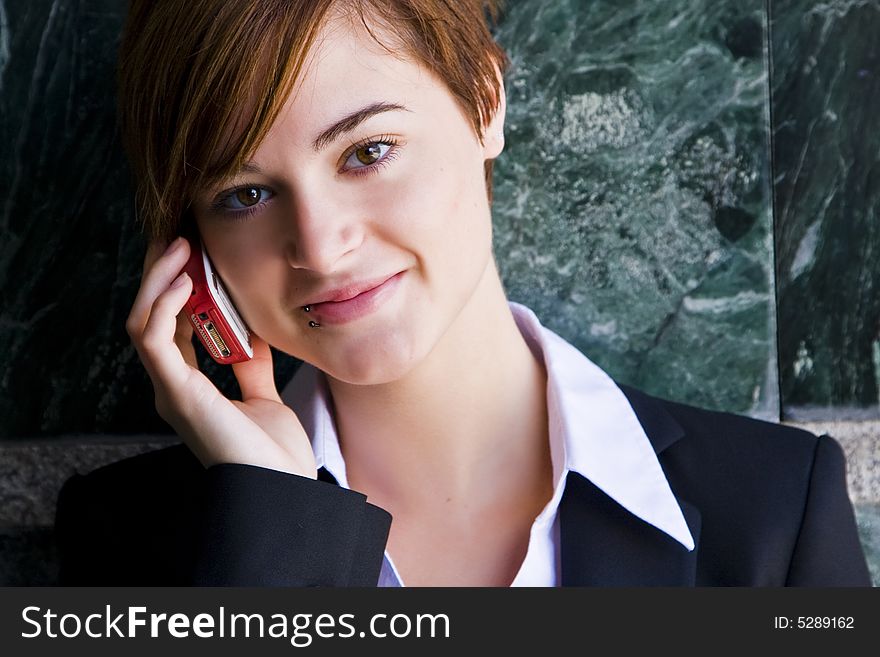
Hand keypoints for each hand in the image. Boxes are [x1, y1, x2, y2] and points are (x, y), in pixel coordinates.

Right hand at [125, 236, 316, 478]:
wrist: (281, 489)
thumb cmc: (274, 453)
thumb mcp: (263, 397)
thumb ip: (252, 368)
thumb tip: (253, 334)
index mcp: (190, 387)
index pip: (172, 328)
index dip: (178, 290)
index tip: (197, 256)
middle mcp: (173, 387)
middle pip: (152, 318)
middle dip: (162, 276)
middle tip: (180, 238)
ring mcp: (170, 390)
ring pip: (143, 322)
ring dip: (158, 280)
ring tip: (179, 246)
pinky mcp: (176, 393)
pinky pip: (153, 339)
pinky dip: (163, 304)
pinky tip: (181, 279)